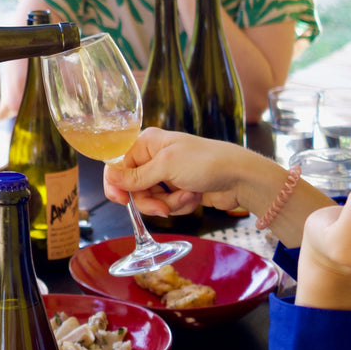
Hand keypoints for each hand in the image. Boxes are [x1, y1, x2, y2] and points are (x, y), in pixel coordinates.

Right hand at [102, 128, 261, 216]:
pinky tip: (195, 196)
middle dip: (150, 199)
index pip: (118, 165)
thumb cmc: (205, 162)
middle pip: (133, 187)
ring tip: (188, 195)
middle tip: (163, 206)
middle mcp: (154, 158)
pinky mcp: (178, 189)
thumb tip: (110, 177)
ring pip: (150, 199)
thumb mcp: (167, 167)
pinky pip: (166, 204)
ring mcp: (167, 175)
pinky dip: (180, 204)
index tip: (121, 200)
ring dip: (169, 203)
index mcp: (147, 143)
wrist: (240, 178)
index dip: (117, 184)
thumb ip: (136, 176)